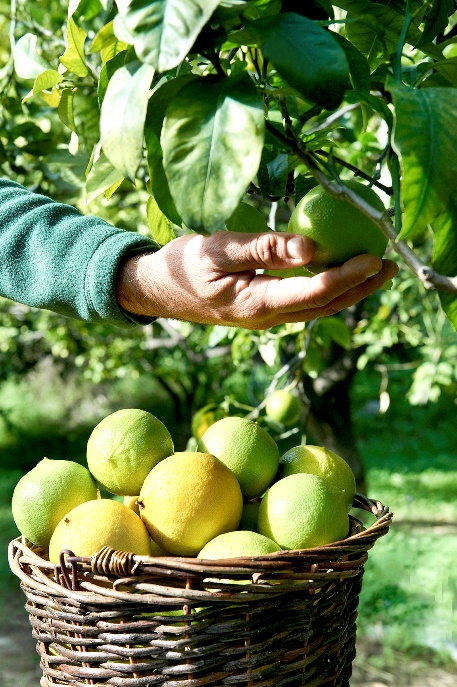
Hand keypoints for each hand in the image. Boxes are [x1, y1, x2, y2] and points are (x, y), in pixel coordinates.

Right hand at [116, 231, 397, 328]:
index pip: (314, 293)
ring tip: (376, 272)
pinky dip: (328, 290)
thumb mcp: (219, 248)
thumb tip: (312, 247)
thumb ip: (264, 248)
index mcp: (257, 303)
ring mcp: (266, 318)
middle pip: (325, 307)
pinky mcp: (263, 311)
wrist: (159, 291)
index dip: (348, 276)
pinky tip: (339, 273)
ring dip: (349, 292)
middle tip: (390, 266)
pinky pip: (304, 303)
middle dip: (360, 289)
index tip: (374, 258)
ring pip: (317, 309)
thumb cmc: (184, 265)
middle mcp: (267, 318)